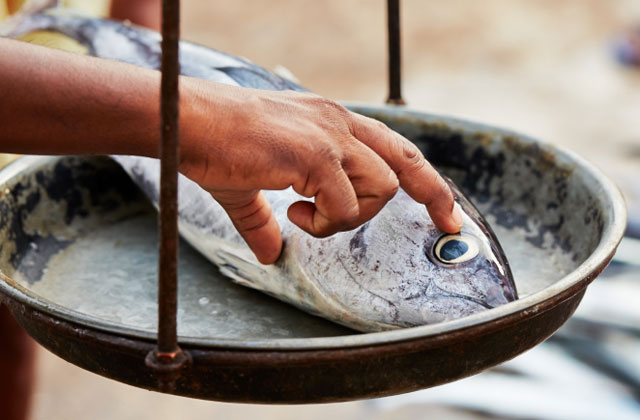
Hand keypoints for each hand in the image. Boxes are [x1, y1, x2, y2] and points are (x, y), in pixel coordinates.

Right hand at [179, 82, 462, 263]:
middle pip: (407, 160)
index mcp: (329, 122)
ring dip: (351, 217)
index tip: (442, 210)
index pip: (391, 147)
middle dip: (435, 195)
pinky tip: (294, 212)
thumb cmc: (215, 146)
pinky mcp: (316, 155)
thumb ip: (264, 220)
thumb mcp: (248, 188)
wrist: (187, 123)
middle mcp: (338, 122)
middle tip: (447, 225)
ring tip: (308, 215)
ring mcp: (330, 136)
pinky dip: (326, 221)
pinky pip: (346, 204)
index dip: (420, 179)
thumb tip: (270, 253)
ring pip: (381, 187)